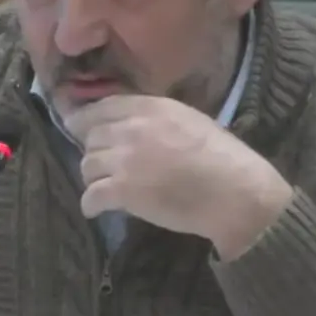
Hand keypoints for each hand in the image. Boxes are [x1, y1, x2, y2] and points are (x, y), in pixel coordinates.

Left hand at [64, 95, 292, 258]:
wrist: (235, 193)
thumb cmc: (223, 158)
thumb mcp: (189, 120)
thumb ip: (156, 118)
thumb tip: (132, 123)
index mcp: (150, 108)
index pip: (102, 107)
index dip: (86, 119)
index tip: (79, 127)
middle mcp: (131, 128)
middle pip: (91, 136)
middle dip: (94, 150)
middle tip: (104, 165)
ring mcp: (124, 160)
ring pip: (86, 165)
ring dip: (93, 177)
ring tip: (104, 187)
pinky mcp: (122, 190)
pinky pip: (91, 196)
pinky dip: (91, 204)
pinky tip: (96, 209)